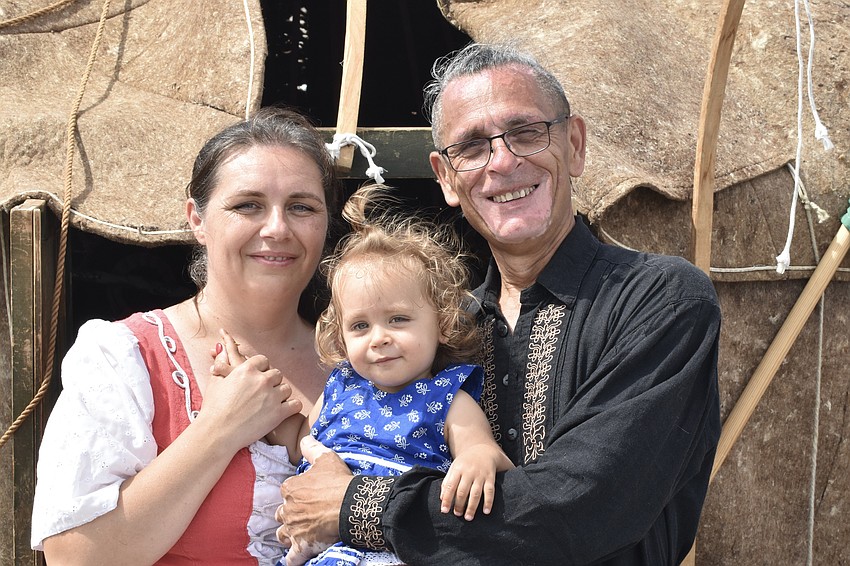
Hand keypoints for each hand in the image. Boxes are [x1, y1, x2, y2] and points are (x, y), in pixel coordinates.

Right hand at [199, 334, 301, 451]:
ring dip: (281, 395)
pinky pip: (295, 405)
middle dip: (271, 382)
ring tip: (272, 403)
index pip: (263, 360)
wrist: (217, 433)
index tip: (258, 377)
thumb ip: (222, 363)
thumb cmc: (213, 409)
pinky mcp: (278, 413)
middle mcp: (261, 380)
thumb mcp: (215, 382)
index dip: (261, 368)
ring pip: (286, 389)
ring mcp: (271, 397)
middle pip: (277, 374)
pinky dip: (292, 407)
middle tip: (264, 392)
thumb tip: (222, 349)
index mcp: (246, 370)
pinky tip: (285, 410)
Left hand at [277, 436, 353, 565]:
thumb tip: (305, 439)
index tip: (307, 496)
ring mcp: (293, 529)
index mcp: (290, 489)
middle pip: (281, 514)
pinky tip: (297, 556)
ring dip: (289, 534)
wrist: (350, 504)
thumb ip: (312, 448)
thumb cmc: (338, 481)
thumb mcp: (326, 458)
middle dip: (290, 515)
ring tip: (300, 534)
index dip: (296, 495)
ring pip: (283, 534)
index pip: (286, 492)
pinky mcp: (301, 546)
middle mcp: (287, 510)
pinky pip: (291, 557)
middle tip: (304, 515)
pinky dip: (293, 558)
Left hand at [440, 443, 513, 520]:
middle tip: (457, 514)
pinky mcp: (490, 477)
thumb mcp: (454, 468)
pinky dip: (489, 502)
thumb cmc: (466, 462)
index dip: (447, 499)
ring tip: (468, 517)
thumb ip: (447, 482)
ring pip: (476, 493)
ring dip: (472, 506)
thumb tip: (442, 499)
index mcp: (458, 469)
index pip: (450, 486)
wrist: (483, 450)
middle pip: (463, 491)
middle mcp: (469, 472)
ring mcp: (480, 475)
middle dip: (459, 504)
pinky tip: (486, 511)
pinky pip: (490, 491)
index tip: (444, 511)